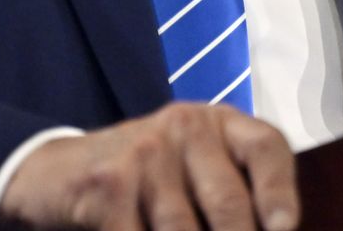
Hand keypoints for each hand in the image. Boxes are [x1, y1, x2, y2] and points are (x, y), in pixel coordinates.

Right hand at [0, 103, 298, 230]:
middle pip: (229, 203)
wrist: (58, 171)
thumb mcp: (195, 168)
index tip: (284, 230)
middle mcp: (185, 127)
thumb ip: (236, 193)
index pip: (266, 148)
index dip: (280, 194)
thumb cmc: (148, 178)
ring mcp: (144, 152)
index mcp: (219, 122)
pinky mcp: (108, 184)